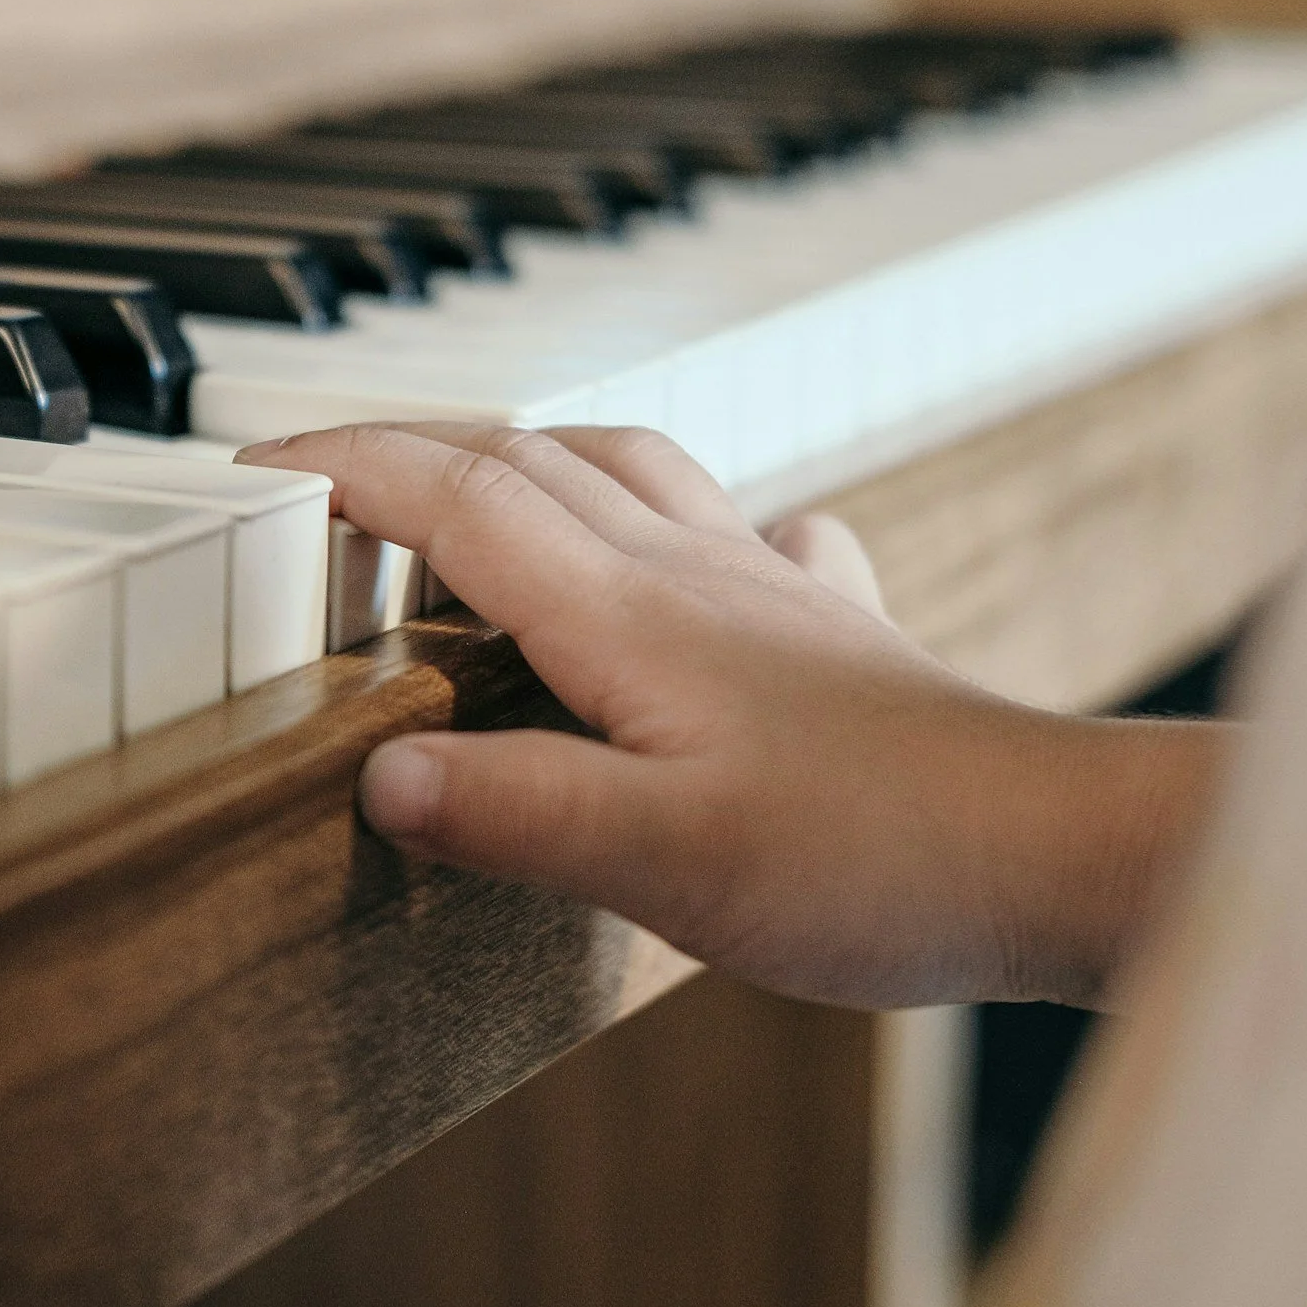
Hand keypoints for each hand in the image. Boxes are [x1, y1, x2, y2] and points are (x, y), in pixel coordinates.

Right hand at [240, 424, 1224, 1008]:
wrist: (1053, 850)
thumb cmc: (874, 859)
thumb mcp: (666, 862)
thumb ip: (514, 812)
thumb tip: (377, 772)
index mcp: (628, 614)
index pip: (455, 499)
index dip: (343, 473)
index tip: (254, 474)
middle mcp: (690, 572)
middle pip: (522, 455)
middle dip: (406, 444)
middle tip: (323, 474)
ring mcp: (766, 589)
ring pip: (624, 466)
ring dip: (528, 451)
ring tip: (471, 477)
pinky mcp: (829, 628)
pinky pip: (741, 527)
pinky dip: (681, 511)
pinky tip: (700, 544)